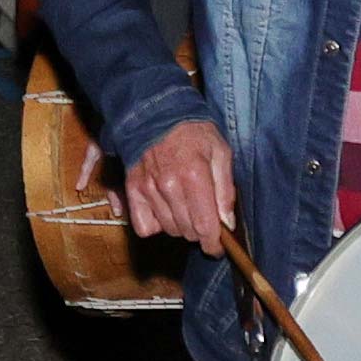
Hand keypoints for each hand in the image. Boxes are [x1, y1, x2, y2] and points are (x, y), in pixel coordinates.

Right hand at [125, 118, 233, 244]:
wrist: (157, 114)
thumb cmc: (194, 132)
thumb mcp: (221, 152)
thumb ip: (226, 189)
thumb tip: (227, 223)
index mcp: (195, 176)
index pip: (205, 227)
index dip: (214, 243)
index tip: (217, 247)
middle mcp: (169, 186)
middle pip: (188, 232)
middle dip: (200, 231)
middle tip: (204, 219)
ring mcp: (148, 189)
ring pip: (169, 230)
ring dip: (180, 226)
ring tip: (185, 207)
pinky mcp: (133, 190)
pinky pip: (144, 227)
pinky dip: (156, 225)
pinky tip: (165, 211)